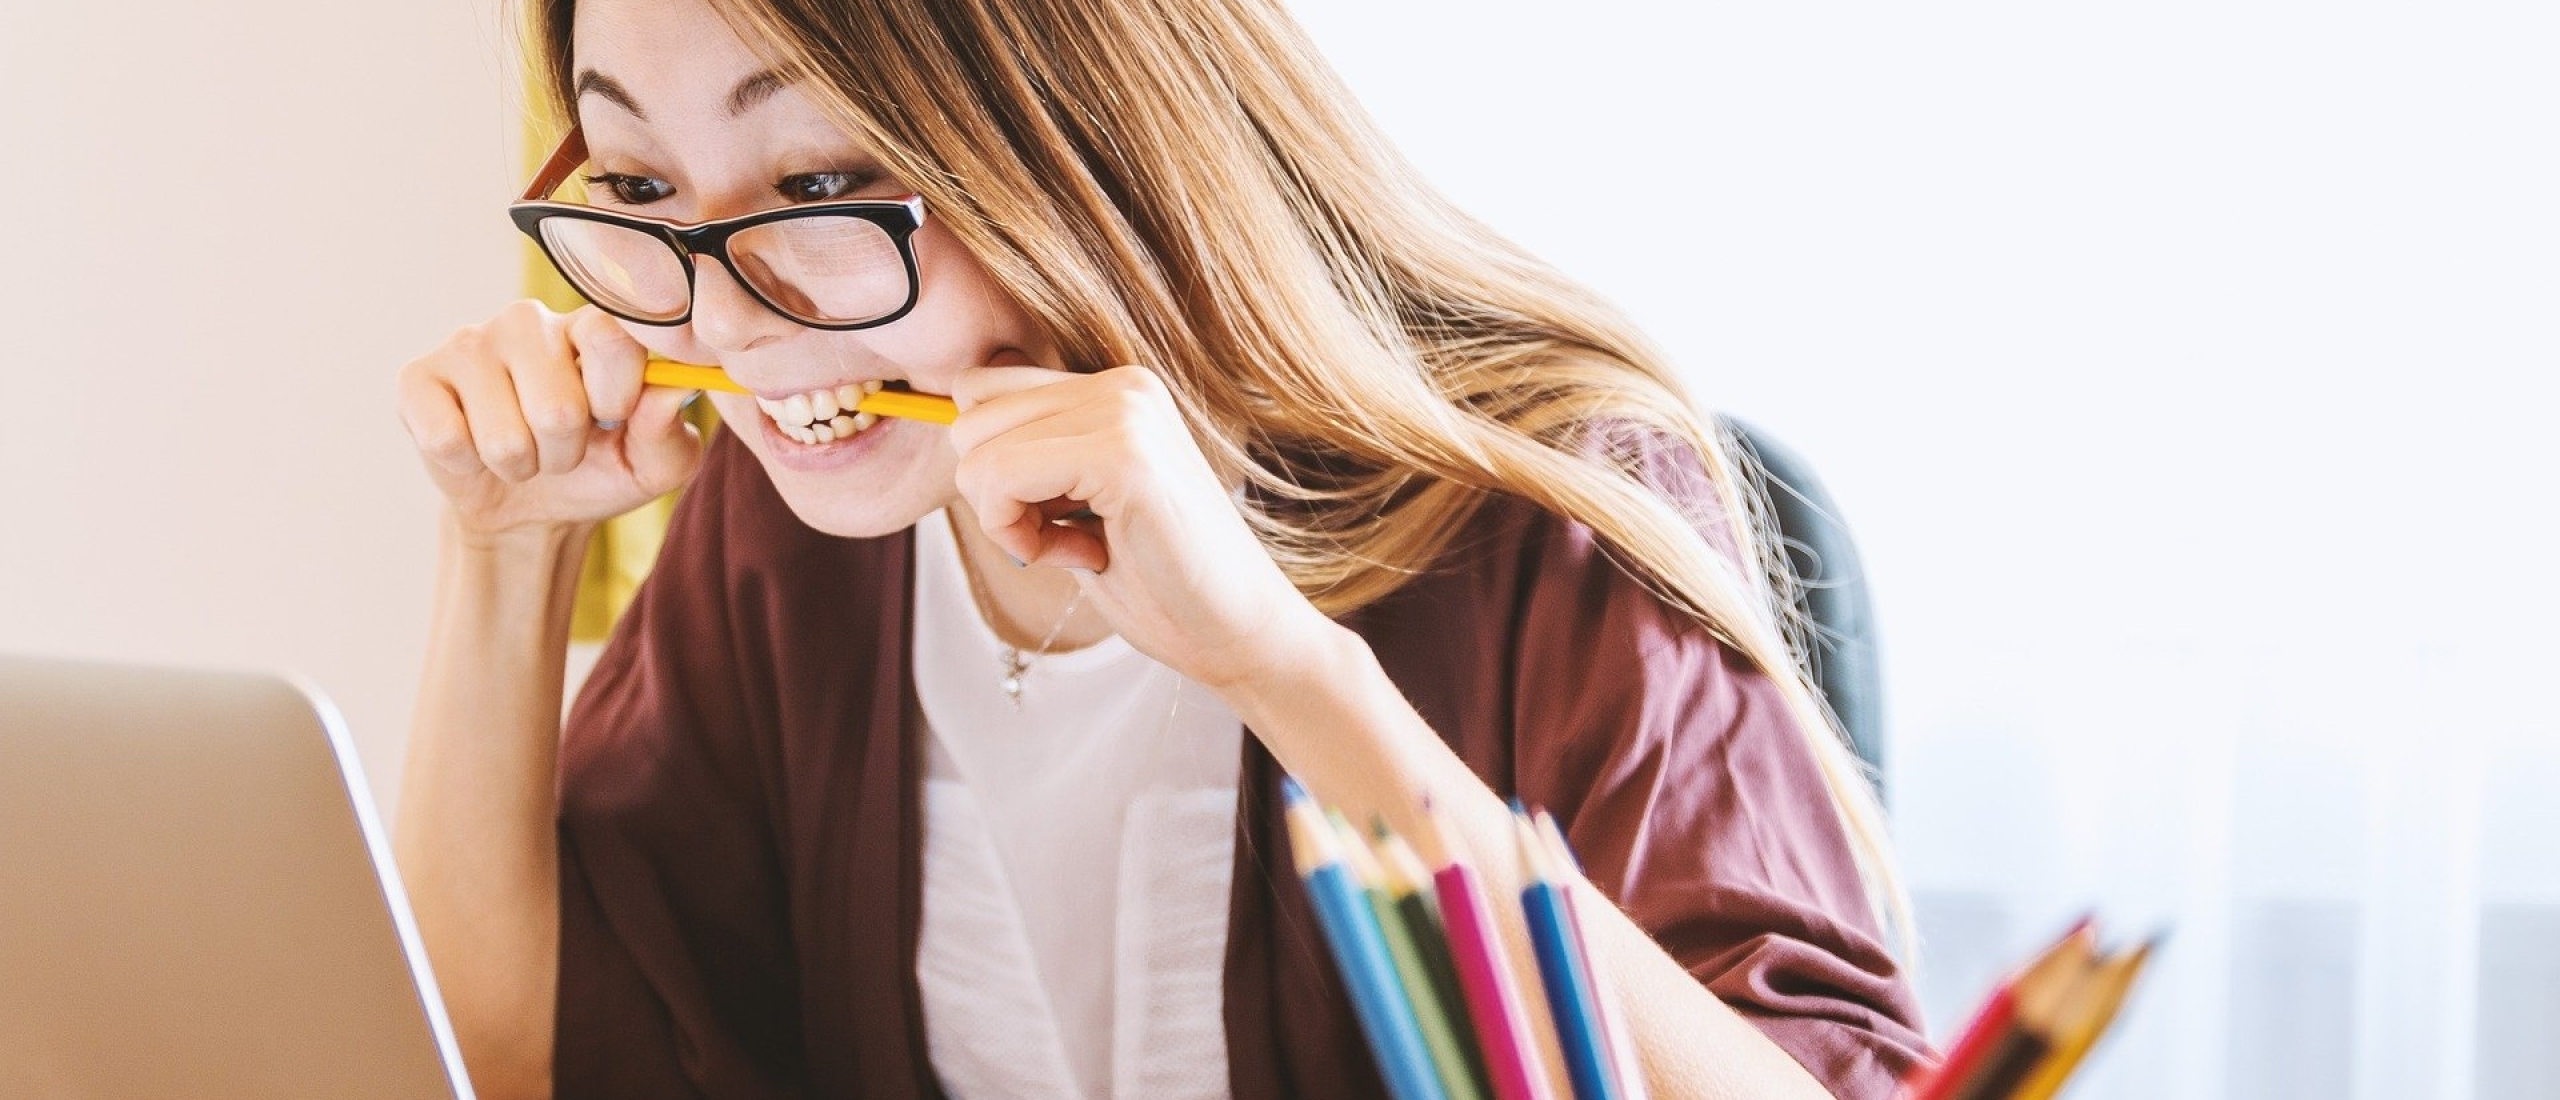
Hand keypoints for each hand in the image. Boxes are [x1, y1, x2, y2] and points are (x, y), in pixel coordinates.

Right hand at [397, 300, 704, 540]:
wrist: (529, 509)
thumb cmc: (599, 470)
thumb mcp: (653, 465)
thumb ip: (669, 430)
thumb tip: (672, 390)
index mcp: (592, 326)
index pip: (611, 338)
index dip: (616, 398)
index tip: (613, 420)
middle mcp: (529, 320)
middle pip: (556, 408)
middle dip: (565, 452)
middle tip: (560, 448)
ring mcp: (469, 343)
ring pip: (504, 436)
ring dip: (520, 465)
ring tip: (521, 451)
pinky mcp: (418, 377)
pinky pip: (447, 439)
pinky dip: (468, 465)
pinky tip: (472, 447)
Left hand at [946, 363, 1333, 692]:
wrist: (1238, 634)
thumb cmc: (1159, 581)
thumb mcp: (1079, 503)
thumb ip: (1032, 457)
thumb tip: (951, 427)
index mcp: (1116, 388)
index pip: (982, 389)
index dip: (992, 467)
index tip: (1049, 517)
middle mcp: (1122, 384)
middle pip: (968, 415)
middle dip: (993, 493)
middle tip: (1062, 537)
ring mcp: (1126, 412)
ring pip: (976, 449)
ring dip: (1006, 518)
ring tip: (1078, 546)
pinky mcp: (1124, 455)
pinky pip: (1000, 478)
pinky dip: (1017, 534)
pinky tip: (1081, 556)